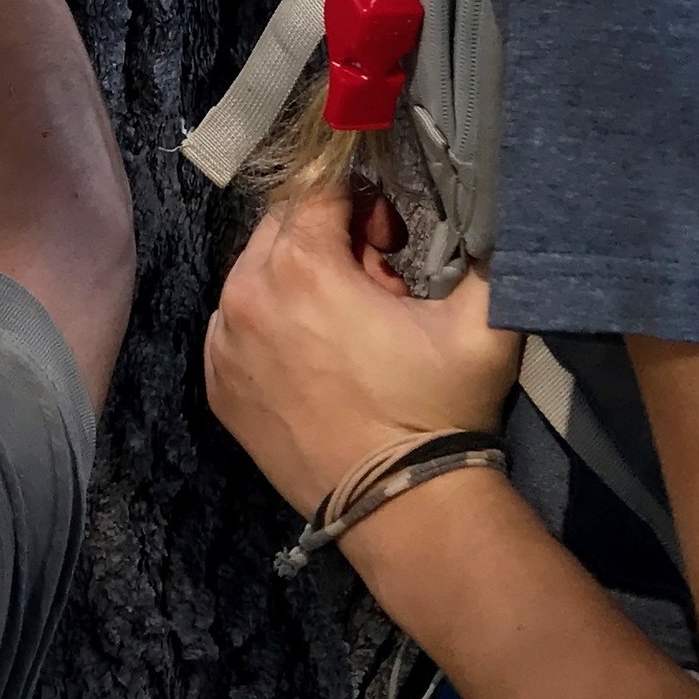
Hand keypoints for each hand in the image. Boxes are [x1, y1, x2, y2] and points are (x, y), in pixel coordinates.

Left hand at [204, 189, 517, 516]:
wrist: (403, 508)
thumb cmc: (439, 410)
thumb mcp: (481, 319)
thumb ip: (480, 245)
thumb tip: (475, 208)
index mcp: (300, 265)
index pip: (321, 191)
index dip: (363, 206)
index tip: (390, 242)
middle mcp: (245, 295)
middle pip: (282, 229)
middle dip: (327, 242)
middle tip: (373, 288)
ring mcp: (223, 343)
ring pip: (255, 276)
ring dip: (295, 282)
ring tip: (344, 328)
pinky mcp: (217, 384)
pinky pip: (237, 327)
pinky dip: (269, 326)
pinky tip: (312, 359)